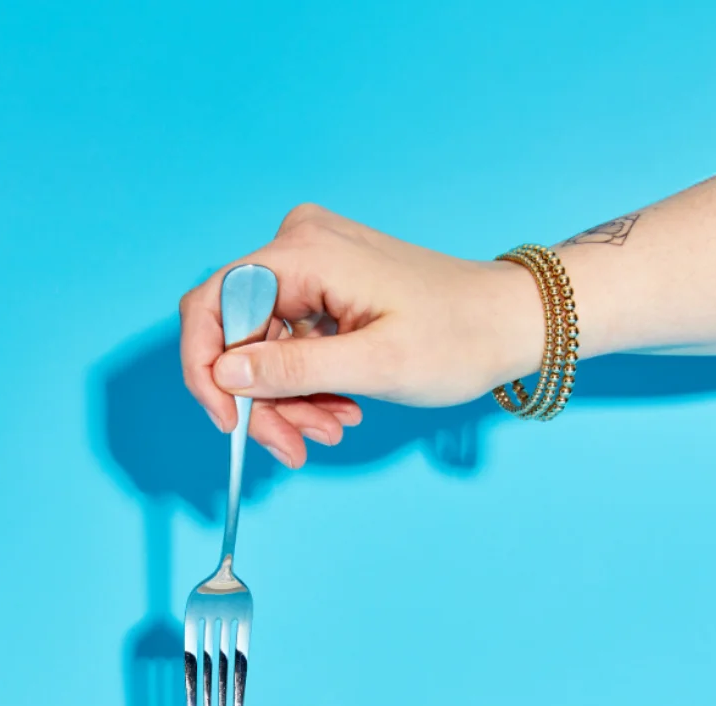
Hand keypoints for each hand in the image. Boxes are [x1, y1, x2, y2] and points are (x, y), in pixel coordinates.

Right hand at [179, 203, 541, 466]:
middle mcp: (299, 247)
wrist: (509, 323)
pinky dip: (305, 386)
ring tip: (329, 431)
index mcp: (305, 252)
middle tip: (292, 447)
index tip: (229, 424)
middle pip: (237, 333)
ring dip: (287, 400)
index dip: (206, 370)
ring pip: (262, 347)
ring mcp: (312, 266)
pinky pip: (289, 344)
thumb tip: (224, 373)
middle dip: (260, 399)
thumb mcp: (373, 365)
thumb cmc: (458, 337)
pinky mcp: (324, 288)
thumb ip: (292, 370)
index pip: (213, 304)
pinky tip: (337, 411)